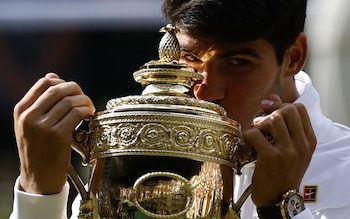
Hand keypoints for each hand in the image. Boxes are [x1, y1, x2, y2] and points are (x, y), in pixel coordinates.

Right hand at [13, 73, 94, 193]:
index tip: (72, 92)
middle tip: (84, 98)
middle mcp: (29, 116)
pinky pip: (77, 113)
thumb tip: (53, 75)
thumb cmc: (39, 149)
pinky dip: (87, 111)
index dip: (63, 83)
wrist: (38, 178)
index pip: (44, 83)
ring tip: (89, 108)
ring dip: (85, 101)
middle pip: (58, 89)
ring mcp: (42, 126)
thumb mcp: (32, 124)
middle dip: (77, 89)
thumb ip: (41, 101)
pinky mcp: (57, 136)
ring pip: (70, 101)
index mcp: (21, 110)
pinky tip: (89, 116)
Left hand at [243, 94, 315, 206]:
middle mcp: (301, 144)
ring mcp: (287, 151)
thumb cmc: (283, 171)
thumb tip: (269, 99)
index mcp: (309, 140)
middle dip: (270, 113)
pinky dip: (248, 136)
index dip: (281, 106)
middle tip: (262, 125)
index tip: (270, 114)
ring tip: (257, 136)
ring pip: (272, 119)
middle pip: (286, 110)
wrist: (278, 198)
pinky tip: (249, 145)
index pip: (299, 108)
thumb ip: (284, 124)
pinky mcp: (270, 157)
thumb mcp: (291, 149)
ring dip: (259, 125)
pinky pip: (255, 133)